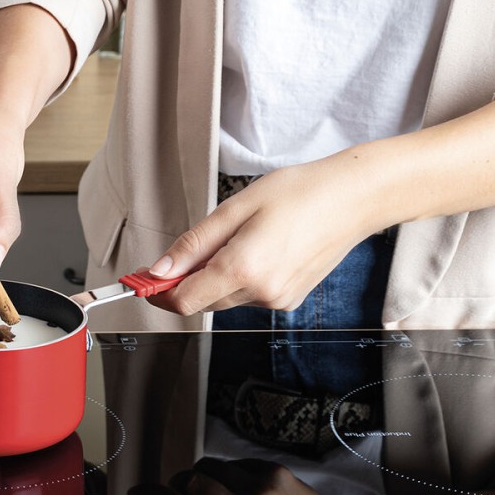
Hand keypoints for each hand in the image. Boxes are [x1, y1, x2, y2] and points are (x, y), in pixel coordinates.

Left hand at [148, 155, 383, 313]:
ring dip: (214, 278)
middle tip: (186, 250)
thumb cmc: (298, 193)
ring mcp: (278, 300)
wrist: (352, 198)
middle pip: (202, 301)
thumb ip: (194, 244)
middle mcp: (261, 293)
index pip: (184, 301)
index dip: (158, 292)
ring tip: (236, 238)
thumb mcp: (235, 208)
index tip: (142, 280)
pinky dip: (239, 278)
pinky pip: (248, 295)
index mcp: (243, 269)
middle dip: (185, 281)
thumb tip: (160, 269)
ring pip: (224, 298)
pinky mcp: (289, 299)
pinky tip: (257, 248)